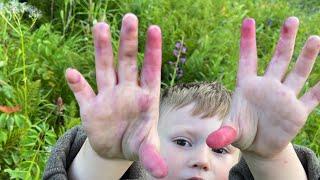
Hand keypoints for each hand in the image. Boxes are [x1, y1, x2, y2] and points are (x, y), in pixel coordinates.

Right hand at [65, 13, 166, 177]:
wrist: (115, 150)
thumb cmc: (136, 142)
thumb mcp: (146, 149)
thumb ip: (153, 157)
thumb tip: (162, 172)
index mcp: (145, 96)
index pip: (150, 69)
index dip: (152, 50)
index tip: (154, 29)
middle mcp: (126, 90)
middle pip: (127, 61)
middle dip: (128, 41)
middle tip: (129, 18)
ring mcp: (107, 96)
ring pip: (104, 68)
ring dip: (102, 49)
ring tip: (100, 26)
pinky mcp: (91, 107)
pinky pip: (83, 92)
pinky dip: (77, 83)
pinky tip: (71, 73)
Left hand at [207, 17, 319, 158]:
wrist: (258, 147)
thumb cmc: (242, 133)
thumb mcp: (231, 132)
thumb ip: (224, 133)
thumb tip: (212, 142)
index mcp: (248, 86)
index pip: (247, 59)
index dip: (247, 41)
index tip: (247, 20)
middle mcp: (268, 86)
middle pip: (278, 59)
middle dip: (285, 40)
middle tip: (291, 20)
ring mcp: (284, 97)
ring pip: (298, 73)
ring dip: (307, 57)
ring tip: (314, 39)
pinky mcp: (298, 111)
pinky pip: (313, 98)